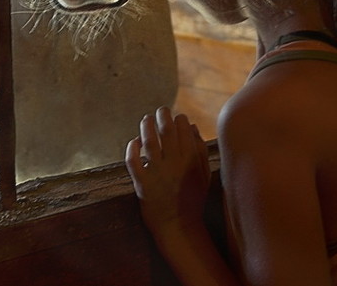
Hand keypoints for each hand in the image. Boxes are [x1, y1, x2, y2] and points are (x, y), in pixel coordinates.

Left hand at [125, 106, 210, 236]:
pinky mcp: (141, 183)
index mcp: (191, 162)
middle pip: (165, 131)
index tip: (177, 117)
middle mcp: (174, 165)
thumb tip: (192, 126)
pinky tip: (135, 141)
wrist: (178, 227)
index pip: (184, 130)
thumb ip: (200, 150)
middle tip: (161, 110)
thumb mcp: (203, 175)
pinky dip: (132, 147)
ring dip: (146, 126)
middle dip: (163, 116)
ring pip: (149, 141)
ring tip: (146, 119)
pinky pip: (132, 160)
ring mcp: (156, 173)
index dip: (179, 120)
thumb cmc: (192, 199)